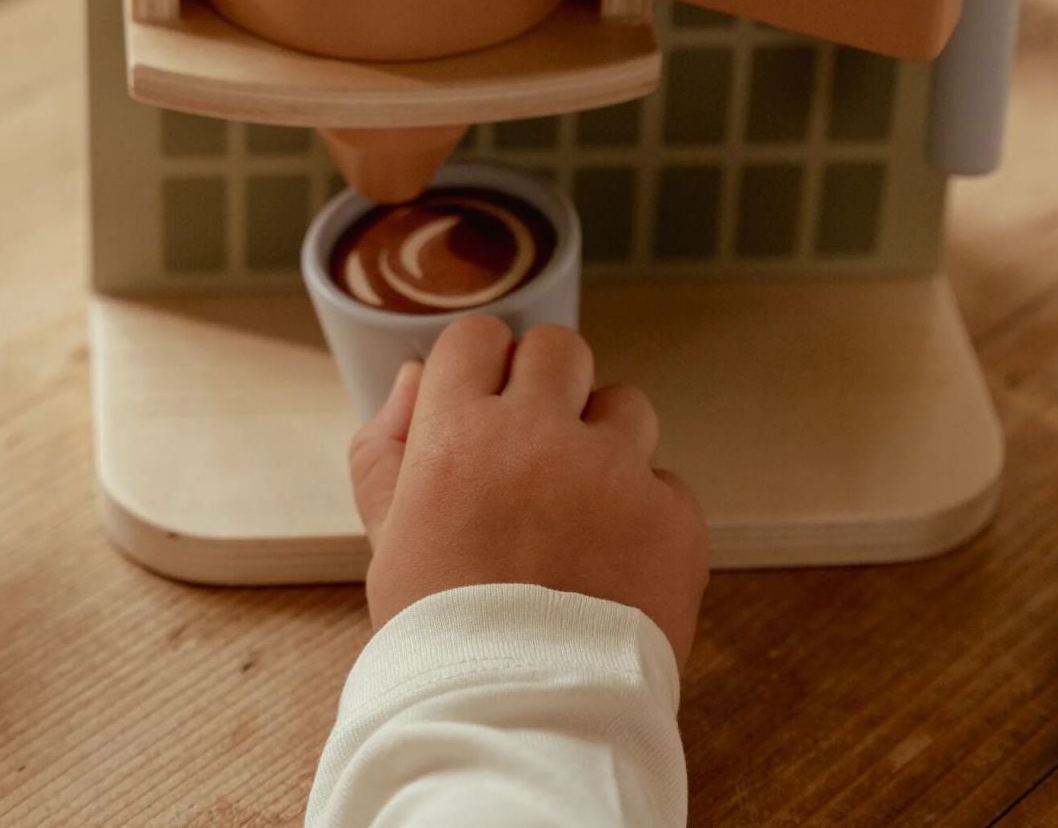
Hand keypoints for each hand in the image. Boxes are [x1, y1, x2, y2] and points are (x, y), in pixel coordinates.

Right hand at [349, 314, 709, 666]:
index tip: (486, 398)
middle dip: (550, 383)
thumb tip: (414, 379)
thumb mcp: (386, 535)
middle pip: (559, 349)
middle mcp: (537, 434)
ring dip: (607, 439)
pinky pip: (666, 484)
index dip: (482, 366)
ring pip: (626, 404)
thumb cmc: (443, 631)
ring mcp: (612, 472)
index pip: (478, 336)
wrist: (519, 722)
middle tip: (540, 440)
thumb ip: (385, 445)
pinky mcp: (672, 518)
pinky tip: (617, 559)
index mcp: (458, 431)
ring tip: (585, 503)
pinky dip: (647, 513)